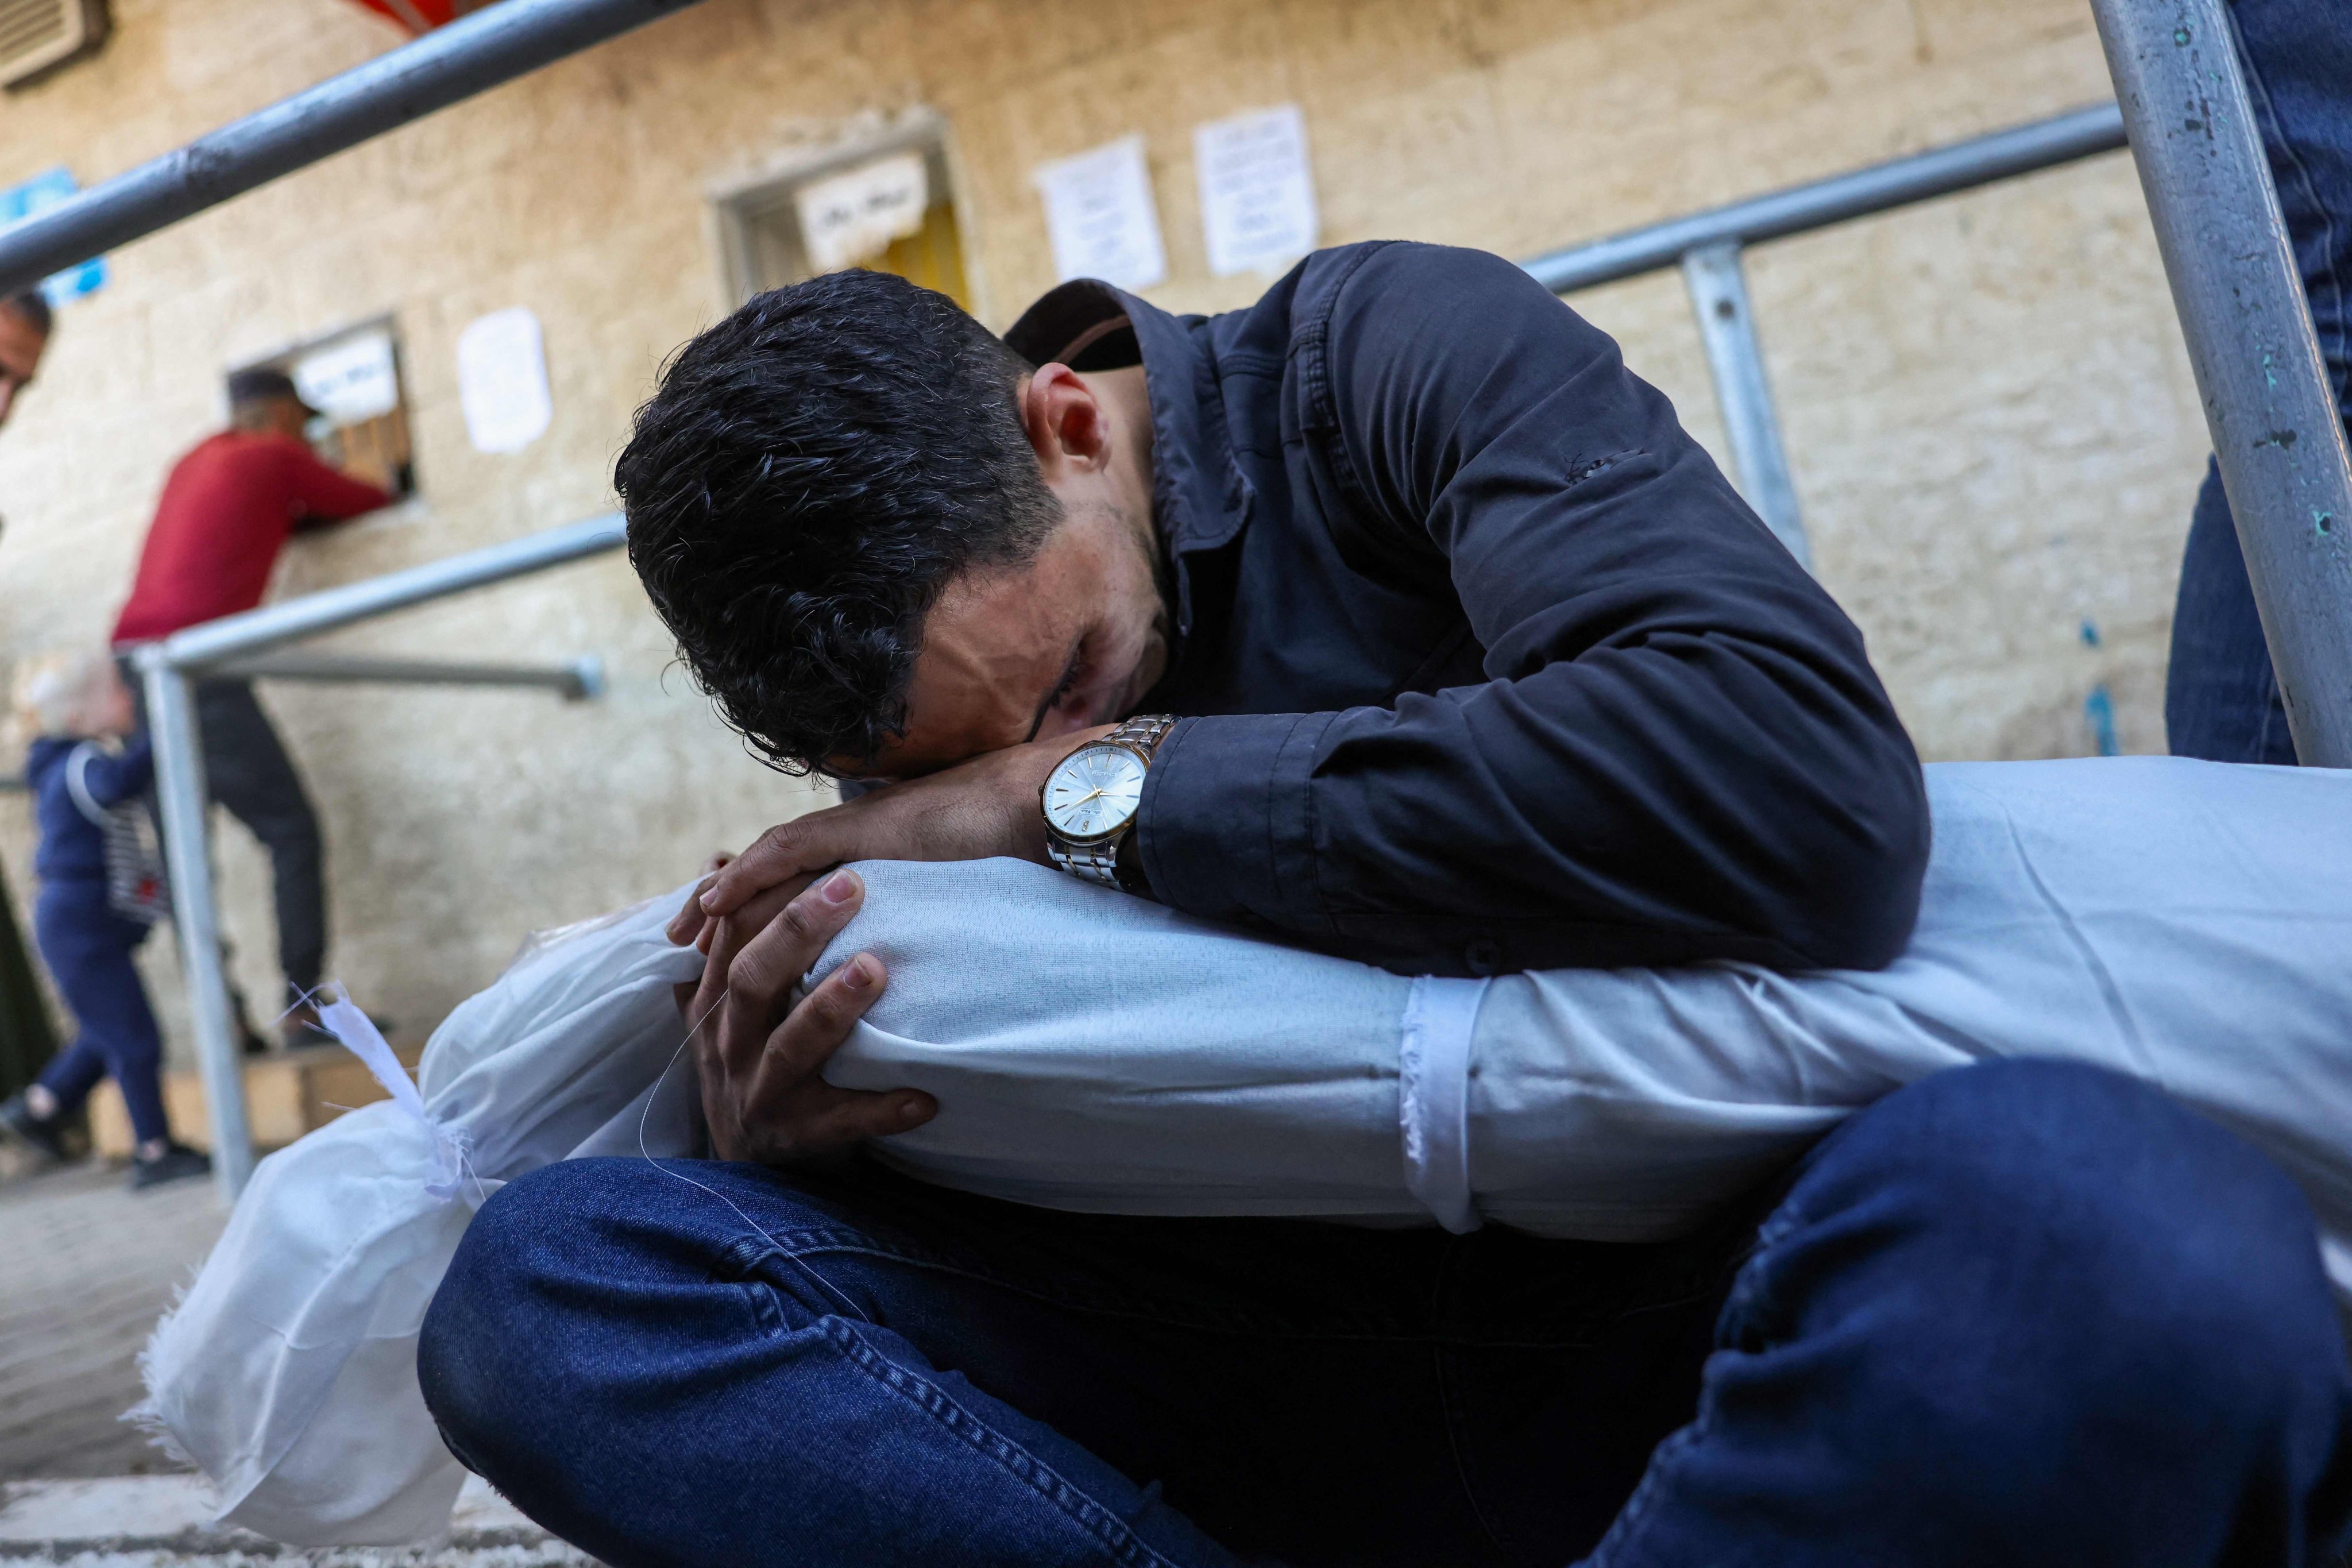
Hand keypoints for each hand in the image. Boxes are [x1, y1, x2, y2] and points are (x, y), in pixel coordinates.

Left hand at [667, 725, 1115, 947]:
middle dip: (727, 904)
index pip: (803, 875)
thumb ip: (936, 916)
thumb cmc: (1024, 850)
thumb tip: (936, 952)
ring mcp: (861, 826)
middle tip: (679, 935)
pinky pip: (792, 850)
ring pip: (772, 861)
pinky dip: (751, 873)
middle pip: (774, 868)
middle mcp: (861, 833)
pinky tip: (718, 899)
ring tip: (684, 929)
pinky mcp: (866, 828)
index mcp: (881, 849)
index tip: (725, 933)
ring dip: (725, 894)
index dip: (761, 903)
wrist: (1050, 809)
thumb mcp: (965, 897)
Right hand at [678, 867, 935, 1163]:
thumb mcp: (727, 1000)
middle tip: (852, 888)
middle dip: (798, 932)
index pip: (732, 934)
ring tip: (874, 969)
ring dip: (831, 1006)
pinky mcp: (791, 1138)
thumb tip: (723, 860)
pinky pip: (838, 1123)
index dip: (771, 895)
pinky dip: (878, 1110)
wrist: (744, 1161)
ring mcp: (756, 1092)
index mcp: (714, 1000)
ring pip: (790, 1046)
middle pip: (752, 978)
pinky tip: (924, 1097)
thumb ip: (730, 936)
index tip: (830, 864)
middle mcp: (727, 1042)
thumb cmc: (751, 1056)